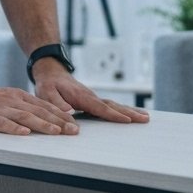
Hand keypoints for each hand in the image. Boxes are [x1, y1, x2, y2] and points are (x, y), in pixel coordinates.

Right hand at [0, 84, 80, 135]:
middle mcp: (11, 100)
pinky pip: (1, 123)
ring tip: (56, 132)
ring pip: (24, 117)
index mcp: (17, 96)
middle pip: (39, 111)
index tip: (75, 124)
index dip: (60, 115)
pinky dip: (14, 128)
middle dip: (58, 121)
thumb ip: (21, 108)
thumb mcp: (5, 101)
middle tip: (74, 131)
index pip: (44, 106)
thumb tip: (42, 119)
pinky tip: (24, 134)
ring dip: (42, 124)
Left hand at [34, 71, 150, 123]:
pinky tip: (131, 115)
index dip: (113, 114)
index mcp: (81, 96)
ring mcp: (94, 98)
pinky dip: (123, 110)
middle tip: (145, 119)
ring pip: (115, 105)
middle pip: (113, 106)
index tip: (127, 120)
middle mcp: (91, 96)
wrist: (51, 72)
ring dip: (130, 111)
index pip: (100, 107)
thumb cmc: (48, 84)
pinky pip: (110, 106)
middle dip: (130, 113)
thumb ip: (57, 103)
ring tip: (146, 117)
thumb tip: (69, 112)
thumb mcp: (46, 93)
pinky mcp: (93, 101)